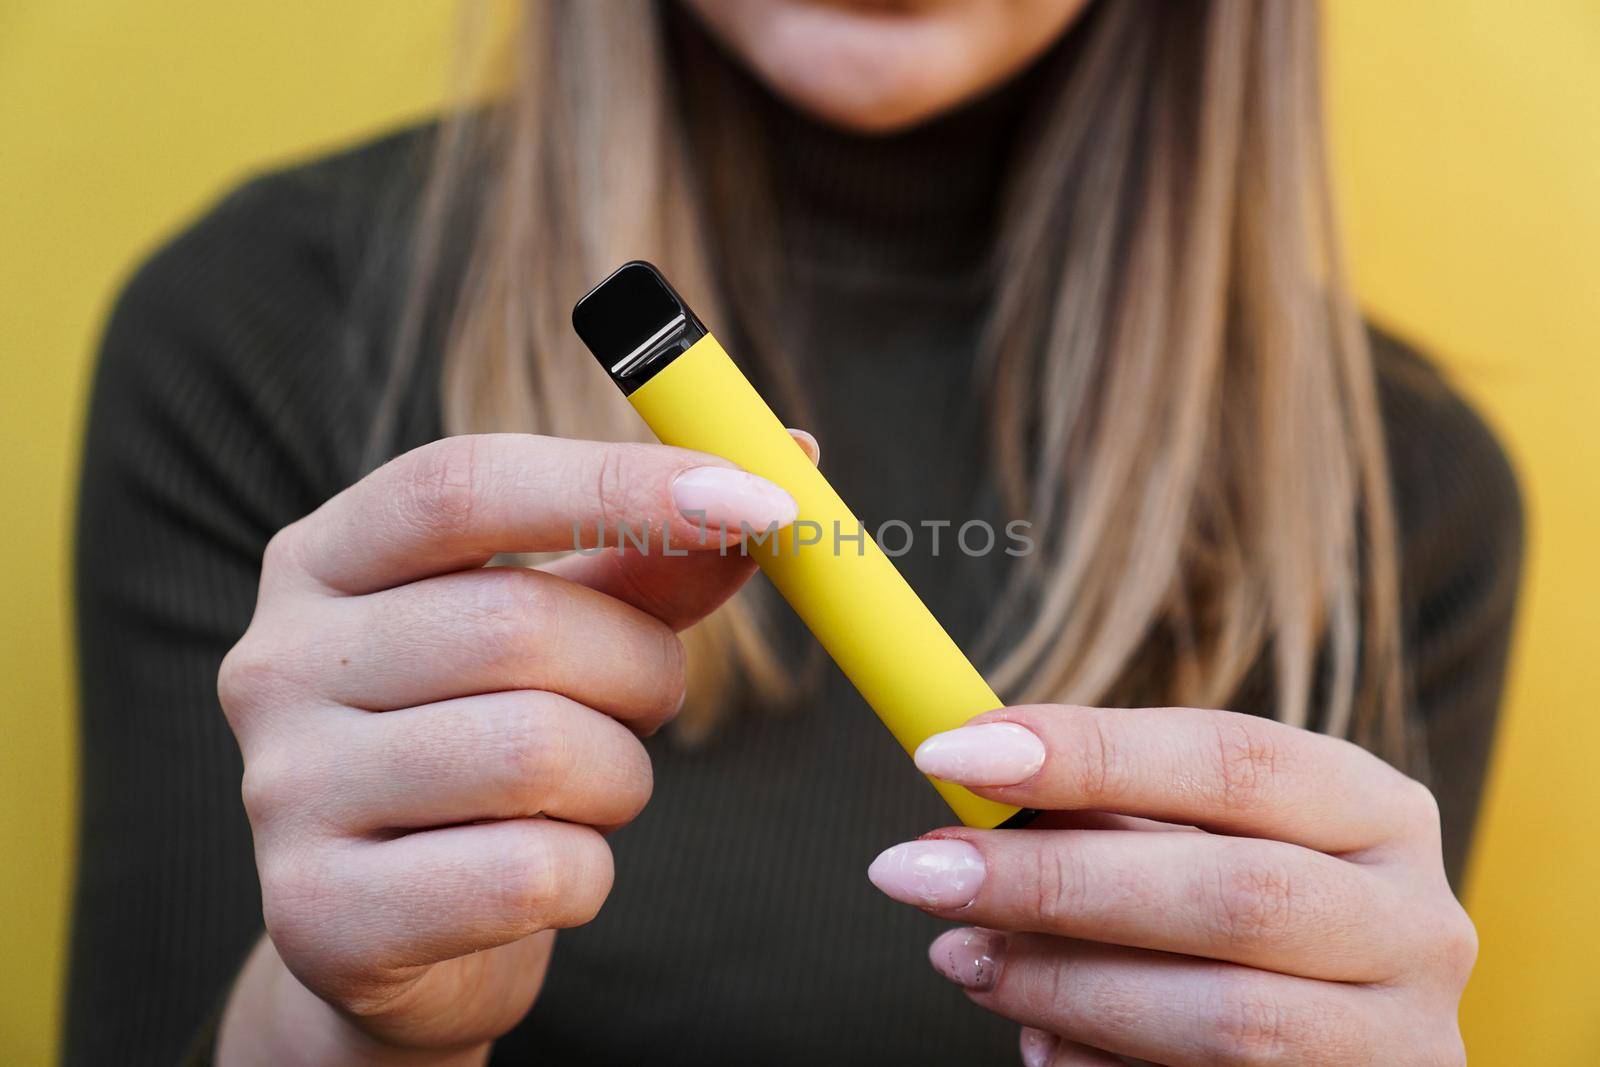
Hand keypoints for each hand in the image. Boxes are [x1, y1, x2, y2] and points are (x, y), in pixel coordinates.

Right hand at [215, 432, 807, 1064]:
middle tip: (649, 701)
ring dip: (618, 777)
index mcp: (324, 560)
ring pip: (537, 752)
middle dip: (639, 668)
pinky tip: (545, 875)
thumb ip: (650, 559)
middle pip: (518, 625)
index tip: (760, 496)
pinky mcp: (322, 914)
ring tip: (588, 792)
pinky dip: (584, 876)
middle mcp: (275, 661)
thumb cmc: (489, 748)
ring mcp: (285, 790)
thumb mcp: (559, 635)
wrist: (396, 935)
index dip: (618, 483)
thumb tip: (785, 460)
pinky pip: (529, 874)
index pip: (460, 484)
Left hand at [868, 705, 1476, 1065]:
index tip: (948, 754)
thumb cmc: (1239, 922)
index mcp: (1378, 812)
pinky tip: (1036, 1039)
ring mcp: (1403, 1042)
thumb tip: (967, 770)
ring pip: (1226, 1018)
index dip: (1088, 751)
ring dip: (1063, 986)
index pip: (1233, 758)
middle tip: (913, 870)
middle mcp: (1416, 923)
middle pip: (1230, 893)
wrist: (1332, 1049)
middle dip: (1052, 880)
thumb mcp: (1201, 844)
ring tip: (959, 958)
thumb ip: (1112, 813)